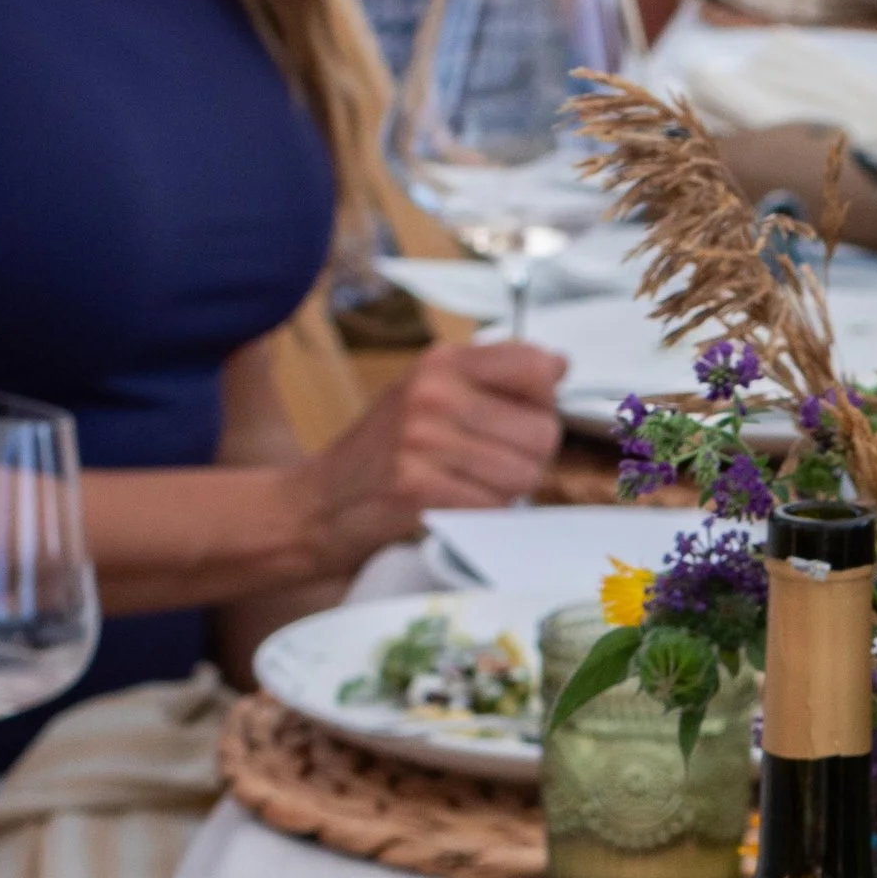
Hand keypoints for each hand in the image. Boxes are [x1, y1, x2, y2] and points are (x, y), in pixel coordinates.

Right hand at [302, 338, 564, 563]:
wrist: (315, 505)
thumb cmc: (382, 453)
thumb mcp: (426, 395)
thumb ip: (490, 378)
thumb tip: (561, 365)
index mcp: (441, 361)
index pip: (537, 367)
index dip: (543, 403)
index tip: (521, 418)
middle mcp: (433, 392)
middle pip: (543, 431)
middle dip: (529, 459)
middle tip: (489, 466)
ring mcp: (423, 440)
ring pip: (524, 475)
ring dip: (506, 492)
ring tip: (467, 486)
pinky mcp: (419, 488)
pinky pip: (494, 507)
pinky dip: (483, 516)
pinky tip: (452, 507)